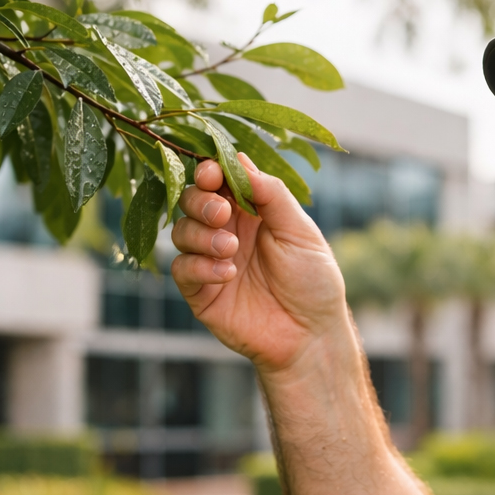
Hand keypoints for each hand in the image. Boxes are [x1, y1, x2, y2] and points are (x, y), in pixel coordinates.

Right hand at [170, 156, 348, 373]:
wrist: (312, 336)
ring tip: (232, 250)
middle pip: (192, 201)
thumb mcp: (300, 231)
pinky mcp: (201, 293)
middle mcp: (226, 232)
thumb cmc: (314, 282)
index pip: (219, 181)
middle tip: (223, 213)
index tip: (212, 172)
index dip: (210, 172)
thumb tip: (239, 158)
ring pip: (180, 232)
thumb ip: (271, 195)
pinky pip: (182, 270)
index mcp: (251, 212)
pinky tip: (227, 273)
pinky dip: (200, 266)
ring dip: (201, 235)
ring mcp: (211, 262)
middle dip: (201, 201)